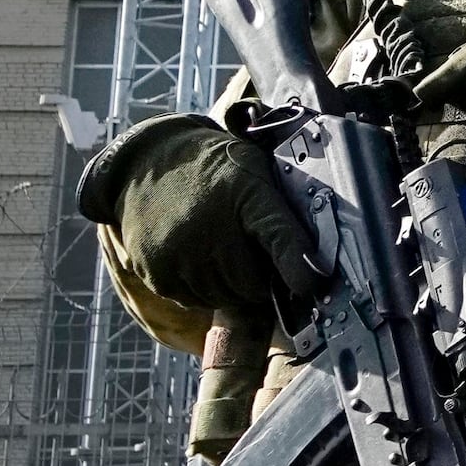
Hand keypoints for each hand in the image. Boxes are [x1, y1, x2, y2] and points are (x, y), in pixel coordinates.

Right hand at [70, 113, 309, 340]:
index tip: (309, 285)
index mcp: (247, 194)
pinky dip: (206, 291)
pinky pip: (197, 301)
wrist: (149, 164)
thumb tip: (316, 260)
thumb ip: (282, 212)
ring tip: (226, 255)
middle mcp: (211, 226)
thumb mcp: (255, 172)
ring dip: (234, 288)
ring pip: (226, 298)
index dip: (297, 264)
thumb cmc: (215, 171)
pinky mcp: (157, 273)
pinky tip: (201, 261)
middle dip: (262, 280)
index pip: (279, 236)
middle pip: (253, 284)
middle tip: (254, 258)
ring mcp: (180, 253)